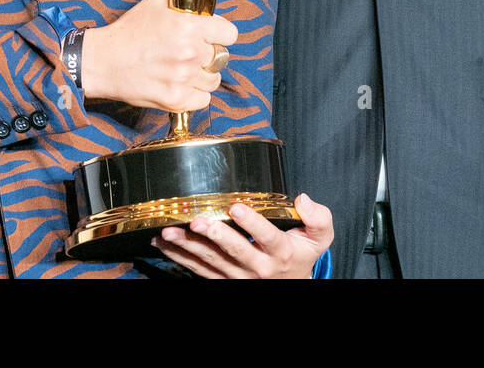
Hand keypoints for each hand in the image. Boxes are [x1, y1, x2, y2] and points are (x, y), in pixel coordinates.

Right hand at [80, 0, 236, 111]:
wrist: (104, 61)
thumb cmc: (128, 31)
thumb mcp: (156, 2)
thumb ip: (184, 4)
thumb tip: (203, 10)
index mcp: (188, 27)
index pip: (229, 34)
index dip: (222, 33)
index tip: (215, 36)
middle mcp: (190, 53)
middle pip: (221, 57)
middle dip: (209, 53)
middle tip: (192, 51)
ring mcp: (184, 79)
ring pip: (213, 80)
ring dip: (203, 75)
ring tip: (186, 69)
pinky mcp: (176, 100)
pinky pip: (204, 100)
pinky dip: (195, 94)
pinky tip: (182, 84)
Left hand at [153, 193, 334, 278]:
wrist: (291, 284)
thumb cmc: (301, 253)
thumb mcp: (319, 237)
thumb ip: (319, 217)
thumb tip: (303, 199)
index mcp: (281, 252)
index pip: (267, 237)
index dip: (252, 223)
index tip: (237, 206)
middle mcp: (258, 267)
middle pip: (234, 252)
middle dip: (215, 236)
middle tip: (197, 222)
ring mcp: (238, 277)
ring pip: (211, 262)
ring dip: (188, 247)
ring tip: (170, 232)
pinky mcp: (223, 280)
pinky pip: (199, 270)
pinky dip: (180, 257)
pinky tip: (164, 243)